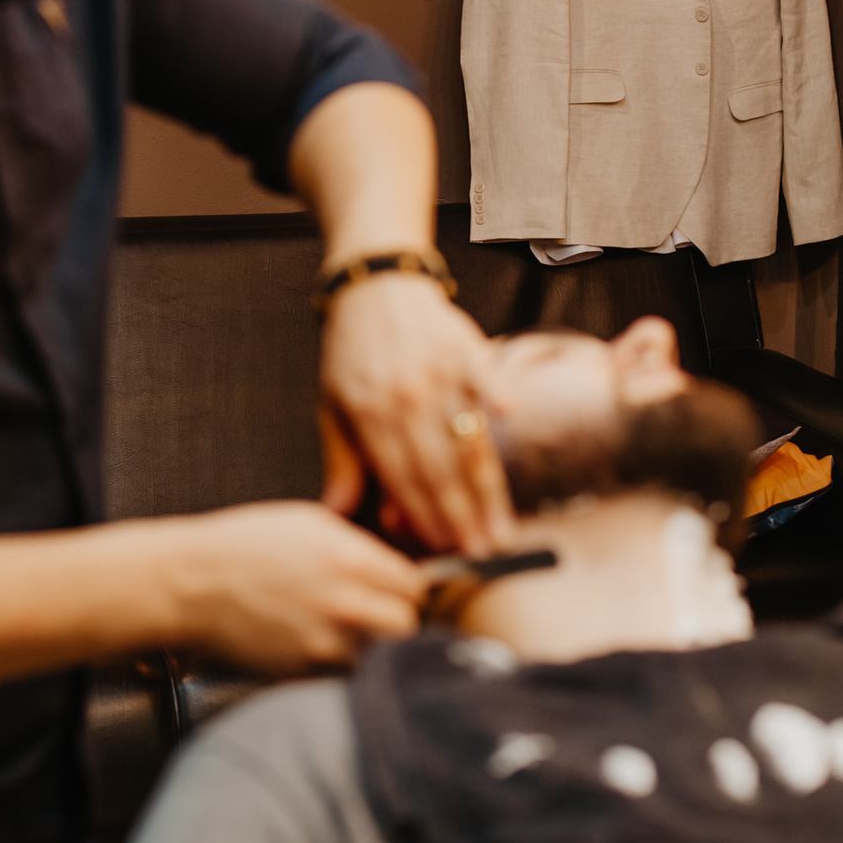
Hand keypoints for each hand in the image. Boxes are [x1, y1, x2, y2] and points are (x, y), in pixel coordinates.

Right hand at [163, 501, 423, 673]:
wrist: (191, 585)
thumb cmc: (245, 544)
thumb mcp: (310, 522)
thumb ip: (359, 546)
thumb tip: (395, 568)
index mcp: (350, 561)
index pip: (414, 587)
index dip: (407, 586)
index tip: (396, 587)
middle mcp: (343, 606)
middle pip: (406, 626)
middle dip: (398, 617)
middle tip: (380, 610)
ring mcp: (322, 645)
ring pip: (376, 654)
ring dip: (369, 643)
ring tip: (340, 624)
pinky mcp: (301, 672)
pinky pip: (340, 671)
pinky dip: (336, 659)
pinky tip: (313, 637)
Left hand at [319, 272, 513, 555]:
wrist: (374, 287)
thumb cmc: (353, 351)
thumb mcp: (334, 405)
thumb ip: (343, 460)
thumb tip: (337, 512)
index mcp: (370, 415)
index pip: (403, 478)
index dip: (426, 518)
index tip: (444, 550)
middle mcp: (406, 396)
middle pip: (440, 469)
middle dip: (462, 519)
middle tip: (482, 555)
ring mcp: (437, 371)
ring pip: (467, 439)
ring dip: (486, 488)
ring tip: (501, 527)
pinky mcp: (464, 347)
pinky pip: (484, 373)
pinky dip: (495, 390)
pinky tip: (508, 416)